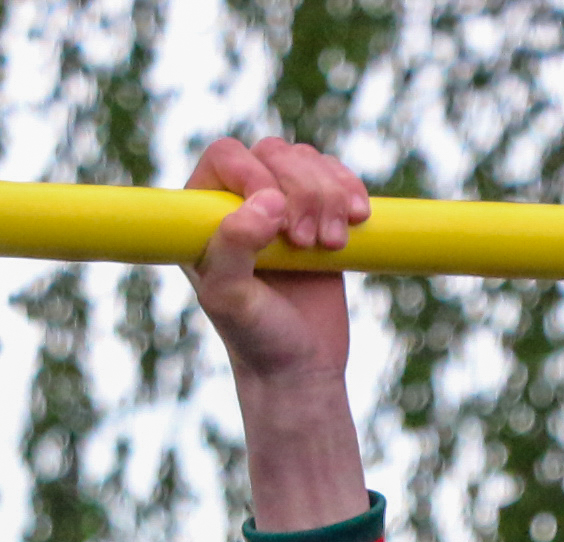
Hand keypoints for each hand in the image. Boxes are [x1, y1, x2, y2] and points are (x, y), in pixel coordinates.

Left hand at [185, 135, 367, 388]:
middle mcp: (238, 201)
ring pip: (307, 160)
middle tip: (309, 244)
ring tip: (333, 243)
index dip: (255, 173)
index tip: (277, 220)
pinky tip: (360, 217)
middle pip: (274, 153)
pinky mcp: (318, 213)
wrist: (300, 365)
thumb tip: (267, 201)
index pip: (226, 156)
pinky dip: (351, 189)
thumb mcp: (232, 300)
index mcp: (203, 214)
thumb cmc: (256, 336)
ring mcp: (280, 203)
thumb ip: (234, 247)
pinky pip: (335, 175)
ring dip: (329, 193)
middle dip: (302, 190)